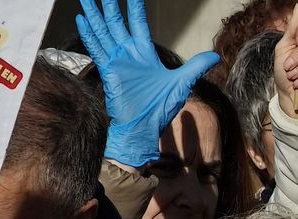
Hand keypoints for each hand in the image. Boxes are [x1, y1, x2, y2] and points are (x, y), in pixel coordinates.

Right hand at [77, 0, 221, 167]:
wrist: (144, 126)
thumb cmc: (162, 108)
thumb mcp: (182, 83)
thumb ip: (195, 67)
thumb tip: (216, 56)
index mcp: (146, 53)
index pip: (139, 23)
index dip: (135, 6)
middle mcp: (129, 53)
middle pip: (117, 23)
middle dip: (109, 5)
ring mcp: (117, 61)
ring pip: (103, 31)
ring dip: (94, 14)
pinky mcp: (108, 70)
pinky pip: (97, 49)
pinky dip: (89, 35)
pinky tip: (81, 19)